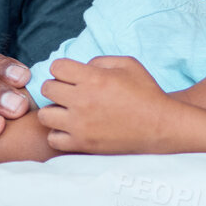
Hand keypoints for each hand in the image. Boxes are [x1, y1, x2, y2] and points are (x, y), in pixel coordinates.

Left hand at [39, 56, 185, 154]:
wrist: (160, 126)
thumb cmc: (146, 93)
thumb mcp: (129, 64)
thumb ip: (100, 61)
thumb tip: (80, 68)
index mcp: (94, 78)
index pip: (56, 67)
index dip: (63, 69)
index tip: (73, 76)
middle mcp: (83, 100)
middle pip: (47, 88)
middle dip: (58, 87)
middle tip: (71, 94)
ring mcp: (80, 125)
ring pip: (45, 114)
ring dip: (55, 111)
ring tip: (68, 112)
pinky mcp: (82, 144)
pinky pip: (53, 138)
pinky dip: (59, 133)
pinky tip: (72, 129)